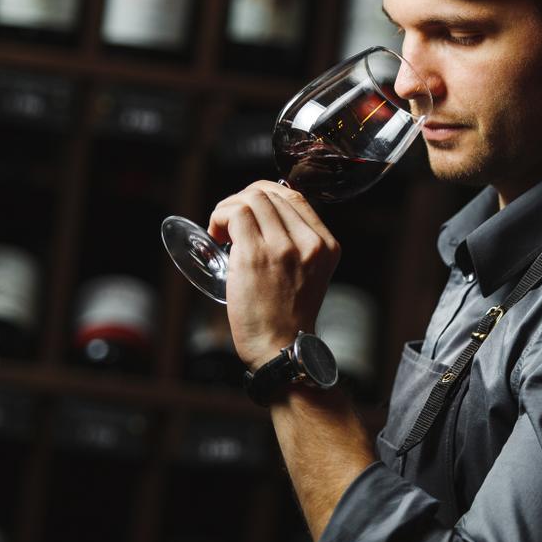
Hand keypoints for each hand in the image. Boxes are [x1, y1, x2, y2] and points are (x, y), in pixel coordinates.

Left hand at [207, 181, 340, 370]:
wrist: (279, 348)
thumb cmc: (286, 316)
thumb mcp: (309, 274)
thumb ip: (298, 246)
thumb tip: (265, 216)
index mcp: (326, 245)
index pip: (294, 196)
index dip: (264, 194)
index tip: (248, 209)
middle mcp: (310, 243)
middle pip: (270, 193)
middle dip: (242, 199)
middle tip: (228, 221)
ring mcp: (283, 247)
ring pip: (252, 199)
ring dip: (227, 207)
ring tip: (220, 228)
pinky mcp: (256, 255)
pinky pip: (236, 214)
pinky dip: (219, 216)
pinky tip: (216, 233)